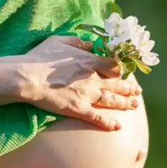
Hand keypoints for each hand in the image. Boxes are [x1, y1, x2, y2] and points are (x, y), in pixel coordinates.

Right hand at [18, 35, 142, 130]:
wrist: (28, 77)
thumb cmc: (40, 57)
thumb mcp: (59, 41)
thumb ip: (78, 42)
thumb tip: (90, 45)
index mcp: (89, 61)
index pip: (113, 65)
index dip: (121, 69)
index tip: (125, 72)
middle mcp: (92, 78)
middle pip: (117, 83)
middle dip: (129, 88)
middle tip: (138, 92)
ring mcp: (87, 95)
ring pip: (111, 100)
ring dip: (124, 104)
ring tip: (134, 106)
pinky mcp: (78, 109)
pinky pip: (97, 118)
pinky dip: (108, 123)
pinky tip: (118, 127)